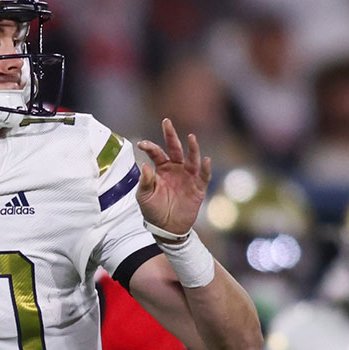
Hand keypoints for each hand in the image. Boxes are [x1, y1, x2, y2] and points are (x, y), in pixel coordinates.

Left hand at [136, 118, 211, 236]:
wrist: (167, 228)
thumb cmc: (153, 210)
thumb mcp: (144, 197)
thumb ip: (145, 181)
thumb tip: (145, 165)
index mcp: (161, 169)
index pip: (156, 153)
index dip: (150, 147)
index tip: (142, 144)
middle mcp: (175, 169)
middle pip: (174, 149)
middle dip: (170, 135)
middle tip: (166, 122)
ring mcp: (187, 177)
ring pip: (191, 159)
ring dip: (192, 148)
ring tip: (191, 137)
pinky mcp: (198, 188)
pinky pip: (204, 176)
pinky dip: (206, 168)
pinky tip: (206, 160)